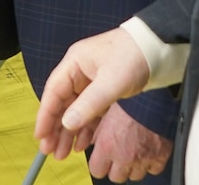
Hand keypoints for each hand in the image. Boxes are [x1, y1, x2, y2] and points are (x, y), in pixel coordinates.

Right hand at [37, 27, 154, 163]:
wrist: (158, 47)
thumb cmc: (135, 55)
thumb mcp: (111, 82)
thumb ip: (89, 104)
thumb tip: (67, 123)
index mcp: (75, 62)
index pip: (53, 91)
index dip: (45, 115)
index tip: (41, 135)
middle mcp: (80, 71)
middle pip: (62, 103)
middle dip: (55, 128)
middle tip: (50, 149)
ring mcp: (92, 80)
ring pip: (75, 110)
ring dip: (69, 131)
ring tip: (63, 152)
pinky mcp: (104, 88)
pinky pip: (90, 111)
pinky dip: (85, 126)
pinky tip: (81, 142)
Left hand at [88, 104, 172, 181]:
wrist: (153, 95)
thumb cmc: (128, 99)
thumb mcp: (104, 113)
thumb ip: (95, 132)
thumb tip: (89, 142)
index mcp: (107, 146)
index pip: (97, 171)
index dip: (99, 164)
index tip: (101, 158)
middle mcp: (124, 156)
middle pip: (116, 177)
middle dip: (116, 166)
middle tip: (118, 153)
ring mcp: (143, 158)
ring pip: (135, 175)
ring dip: (133, 166)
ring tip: (133, 150)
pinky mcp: (160, 156)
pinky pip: (153, 169)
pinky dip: (151, 162)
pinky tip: (148, 150)